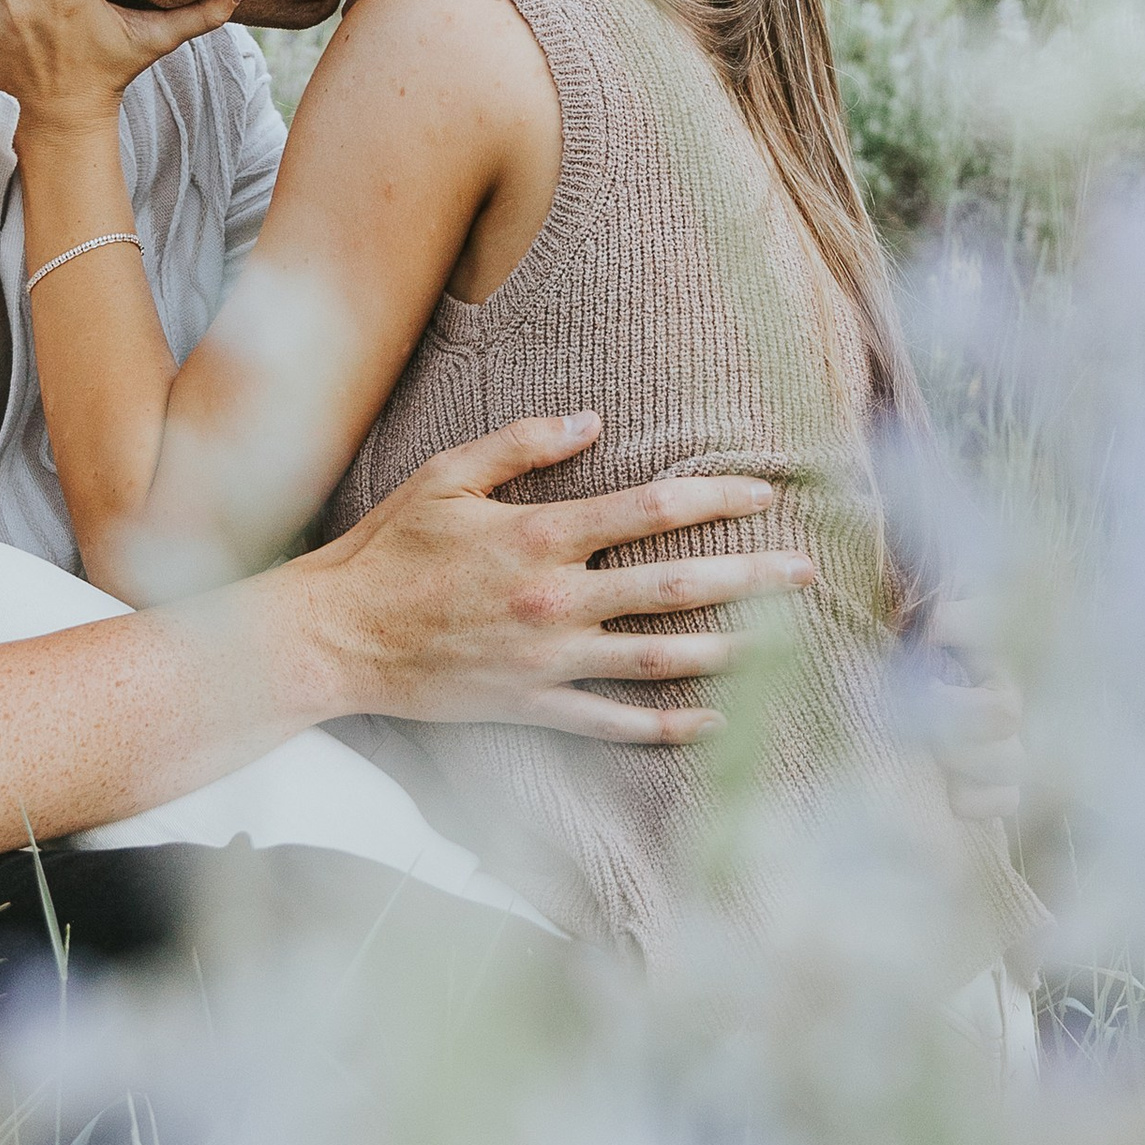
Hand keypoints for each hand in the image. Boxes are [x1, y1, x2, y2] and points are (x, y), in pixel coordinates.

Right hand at [290, 413, 818, 744]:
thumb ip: (522, 443)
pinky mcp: (531, 706)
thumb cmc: (389, 549)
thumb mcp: (447, 475)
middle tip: (808, 572)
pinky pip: (612, 723)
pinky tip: (711, 719)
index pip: (649, 511)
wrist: (336, 637)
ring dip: (728, 649)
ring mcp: (548, 660)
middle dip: (751, 577)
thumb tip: (592, 419)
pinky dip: (666, 725)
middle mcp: (555, 599)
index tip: (765, 494)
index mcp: (540, 535)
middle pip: (675, 586)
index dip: (714, 500)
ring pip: (657, 657)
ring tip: (783, 643)